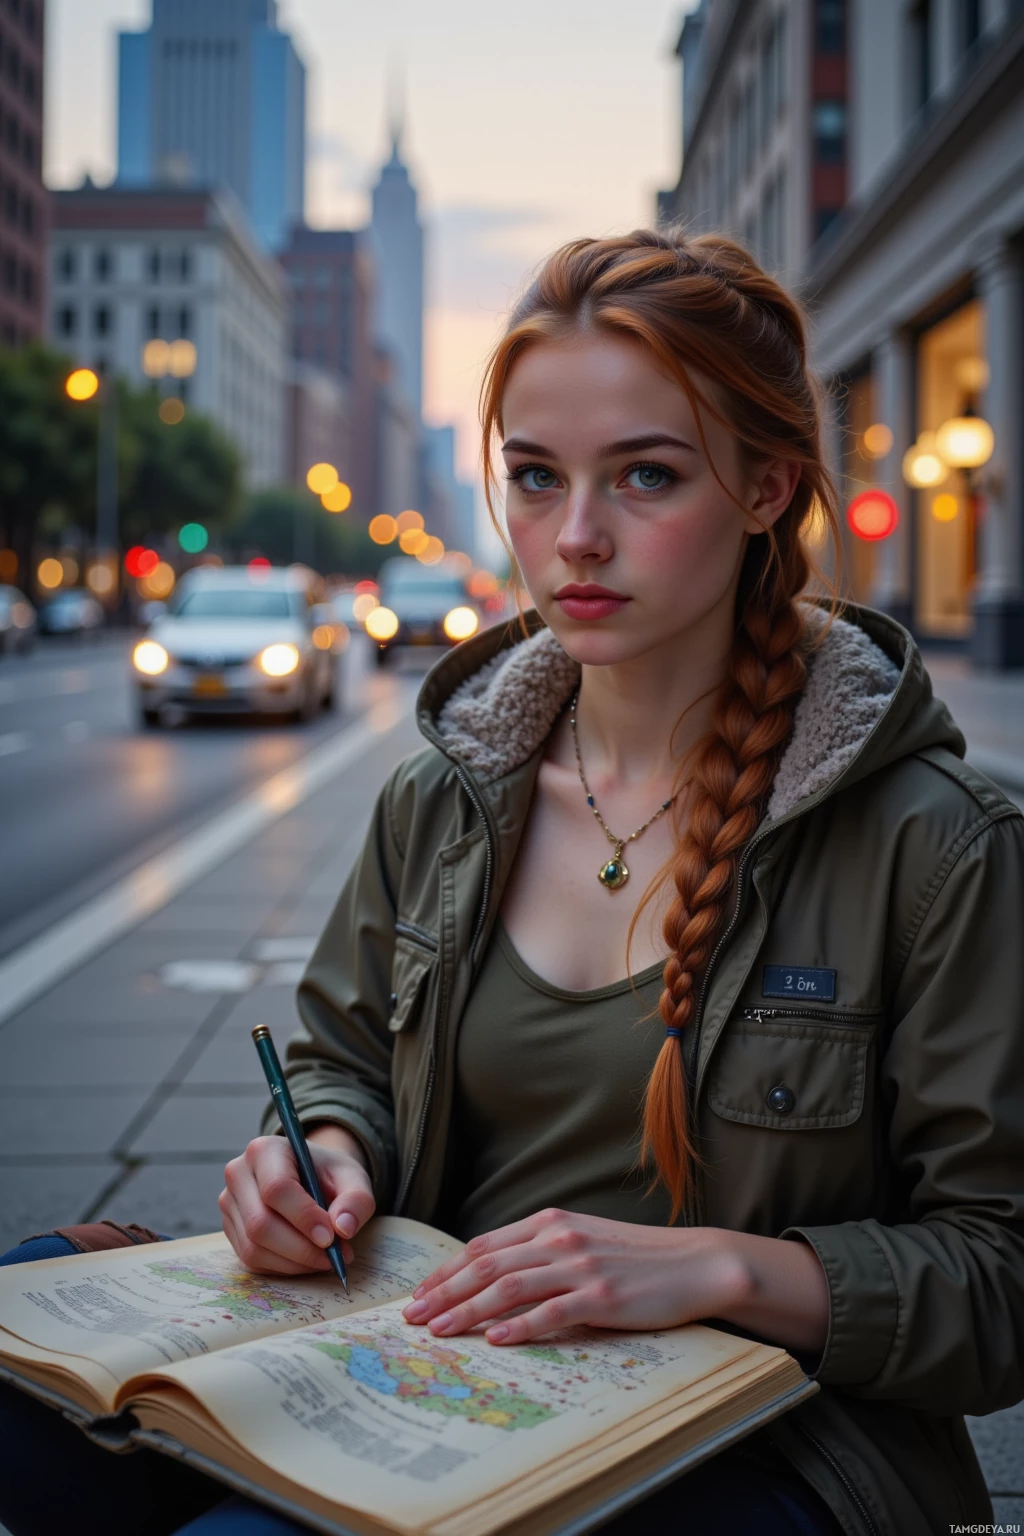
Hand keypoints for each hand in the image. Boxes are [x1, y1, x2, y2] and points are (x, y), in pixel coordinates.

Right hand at [220, 1128, 374, 1275]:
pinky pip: (251, 1261)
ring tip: (326, 1259)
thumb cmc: (328, 1175)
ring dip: (294, 1262)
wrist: (310, 1177)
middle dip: (301, 1248)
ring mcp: (230, 1204)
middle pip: (260, 1223)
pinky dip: (283, 1267)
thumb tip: (344, 1227)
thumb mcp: (352, 1178)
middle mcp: (238, 1174)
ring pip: (254, 1248)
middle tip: (335, 1257)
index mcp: (265, 1150)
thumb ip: (356, 1199)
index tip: (331, 1237)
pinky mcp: (231, 1230)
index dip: (304, 1217)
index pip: (277, 1188)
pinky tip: (306, 1259)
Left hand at [401, 1208, 750, 1345]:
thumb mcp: (582, 1240)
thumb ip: (541, 1252)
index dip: (448, 1271)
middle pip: (487, 1267)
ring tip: (440, 1331)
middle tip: (414, 1318)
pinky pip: (551, 1313)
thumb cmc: (635, 1257)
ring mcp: (580, 1268)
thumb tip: (494, 1276)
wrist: (693, 1262)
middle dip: (445, 1293)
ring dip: (468, 1311)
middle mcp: (560, 1240)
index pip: (485, 1246)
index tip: (421, 1294)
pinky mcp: (602, 1297)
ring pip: (510, 1288)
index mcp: (550, 1223)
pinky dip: (519, 1326)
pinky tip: (495, 1341)